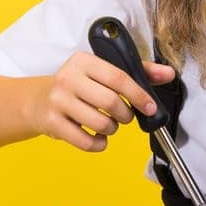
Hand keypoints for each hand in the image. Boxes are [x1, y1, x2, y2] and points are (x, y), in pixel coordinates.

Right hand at [31, 51, 175, 152]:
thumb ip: (137, 71)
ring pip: (100, 123)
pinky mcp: (52, 123)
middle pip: (110, 102)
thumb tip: (168, 74)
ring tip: (108, 124)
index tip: (150, 107)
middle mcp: (68, 78)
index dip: (139, 94)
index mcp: (83, 61)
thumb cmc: (78, 85)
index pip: (118, 77)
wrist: (37, 101)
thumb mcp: (102, 72)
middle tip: (125, 116)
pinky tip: (98, 136)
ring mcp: (58, 101)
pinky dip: (99, 144)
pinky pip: (86, 142)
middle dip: (125, 115)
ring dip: (112, 129)